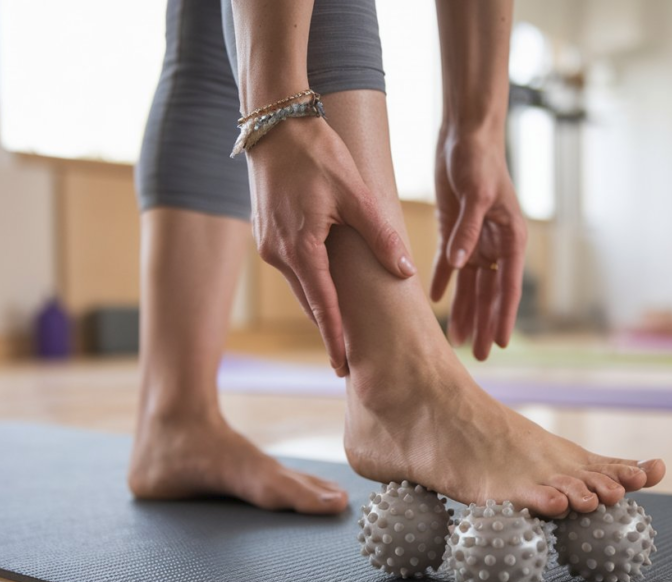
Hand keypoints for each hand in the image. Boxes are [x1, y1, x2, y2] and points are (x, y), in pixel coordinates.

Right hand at [246, 117, 416, 375]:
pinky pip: (292, 268)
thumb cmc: (317, 154)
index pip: (322, 307)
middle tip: (350, 357)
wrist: (275, 125)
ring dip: (320, 304)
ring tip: (343, 328)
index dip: (335, 338)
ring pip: (301, 285)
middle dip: (329, 329)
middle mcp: (278, 254)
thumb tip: (406, 271)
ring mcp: (268, 245)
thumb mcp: (357, 195)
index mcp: (301, 249)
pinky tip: (326, 286)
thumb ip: (382, 236)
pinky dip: (310, 281)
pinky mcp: (265, 234)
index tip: (342, 366)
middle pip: (310, 301)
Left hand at [431, 128, 526, 359]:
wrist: (465, 133)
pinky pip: (449, 264)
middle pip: (490, 293)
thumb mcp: (476, 194)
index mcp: (512, 238)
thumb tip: (461, 265)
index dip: (503, 317)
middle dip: (484, 324)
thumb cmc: (479, 160)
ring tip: (455, 340)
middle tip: (478, 355)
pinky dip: (444, 282)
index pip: (509, 287)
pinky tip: (437, 303)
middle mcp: (497, 244)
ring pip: (470, 285)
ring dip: (463, 311)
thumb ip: (468, 230)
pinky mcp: (454, 229)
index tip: (500, 344)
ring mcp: (475, 238)